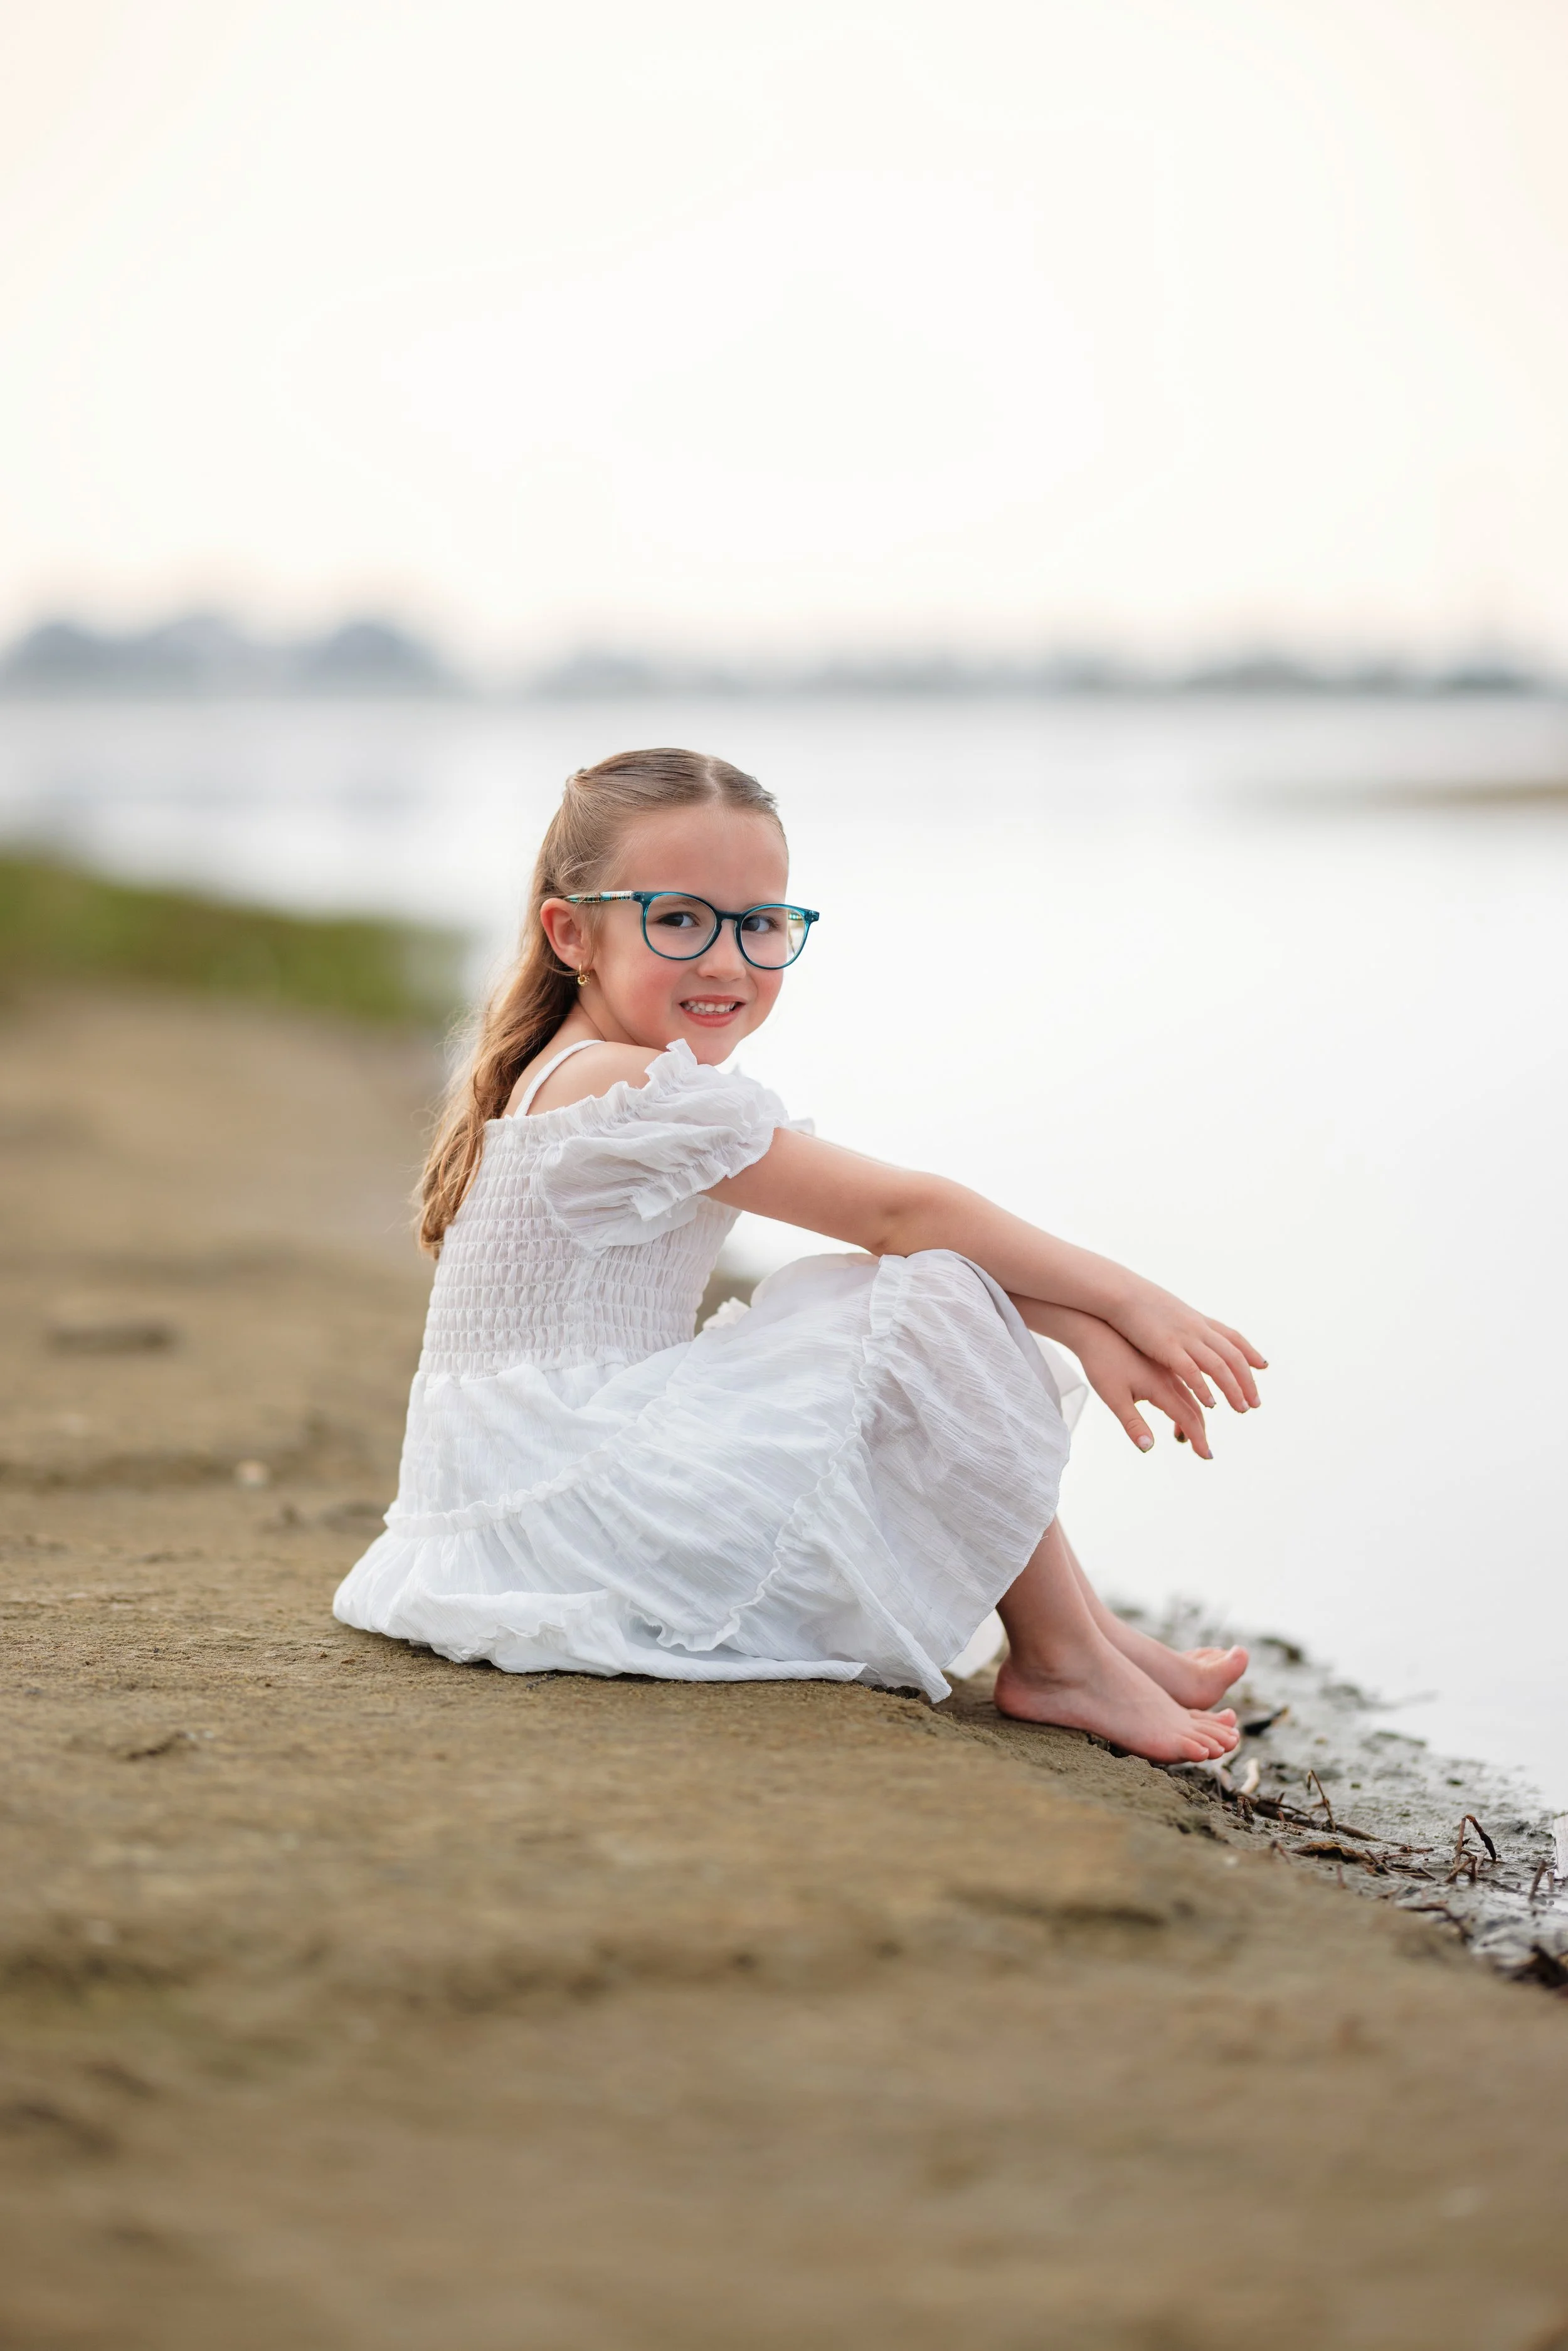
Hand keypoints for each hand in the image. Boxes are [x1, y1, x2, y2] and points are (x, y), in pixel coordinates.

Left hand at [1063, 1314, 1218, 1457]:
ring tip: (1183, 1436)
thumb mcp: (1113, 1397)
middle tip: (1203, 1451)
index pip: (1188, 1418)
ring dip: (1193, 1416)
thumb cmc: (1101, 1363)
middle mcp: (1170, 1377)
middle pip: (1195, 1407)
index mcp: (1162, 1386)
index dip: (1198, 1438)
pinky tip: (1172, 1409)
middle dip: (1200, 1431)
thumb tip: (1147, 1447)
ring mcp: (1167, 1367)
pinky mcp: (1161, 1360)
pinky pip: (1183, 1383)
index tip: (1206, 1456)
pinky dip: (1185, 1400)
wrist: (1096, 1326)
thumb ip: (1133, 1423)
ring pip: (1191, 1395)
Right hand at [1107, 1283, 1266, 1417]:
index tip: (1262, 1366)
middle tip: (1255, 1403)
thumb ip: (1178, 1322)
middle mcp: (1197, 1328)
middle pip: (1233, 1355)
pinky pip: (1192, 1370)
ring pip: (1219, 1365)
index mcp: (1197, 1320)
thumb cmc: (1135, 1301)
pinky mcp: (1167, 1346)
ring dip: (1233, 1389)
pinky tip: (1211, 1403)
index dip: (1250, 1351)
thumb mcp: (1165, 1310)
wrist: (1118, 1290)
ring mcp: (1184, 1336)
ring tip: (1241, 1409)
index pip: (1233, 1337)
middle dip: (1247, 1380)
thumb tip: (1180, 1328)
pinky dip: (1204, 1387)